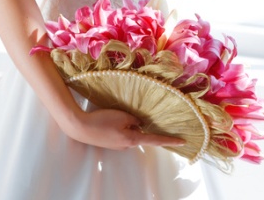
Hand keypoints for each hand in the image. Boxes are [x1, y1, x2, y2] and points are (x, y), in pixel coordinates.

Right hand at [62, 109, 184, 149]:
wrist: (80, 127)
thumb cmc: (102, 121)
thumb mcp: (123, 116)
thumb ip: (135, 120)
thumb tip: (140, 124)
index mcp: (132, 139)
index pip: (155, 140)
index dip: (169, 140)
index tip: (183, 142)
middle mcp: (127, 146)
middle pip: (140, 135)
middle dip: (137, 125)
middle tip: (125, 116)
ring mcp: (117, 146)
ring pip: (129, 133)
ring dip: (127, 125)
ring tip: (113, 116)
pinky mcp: (110, 143)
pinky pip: (120, 134)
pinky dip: (119, 127)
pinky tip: (110, 120)